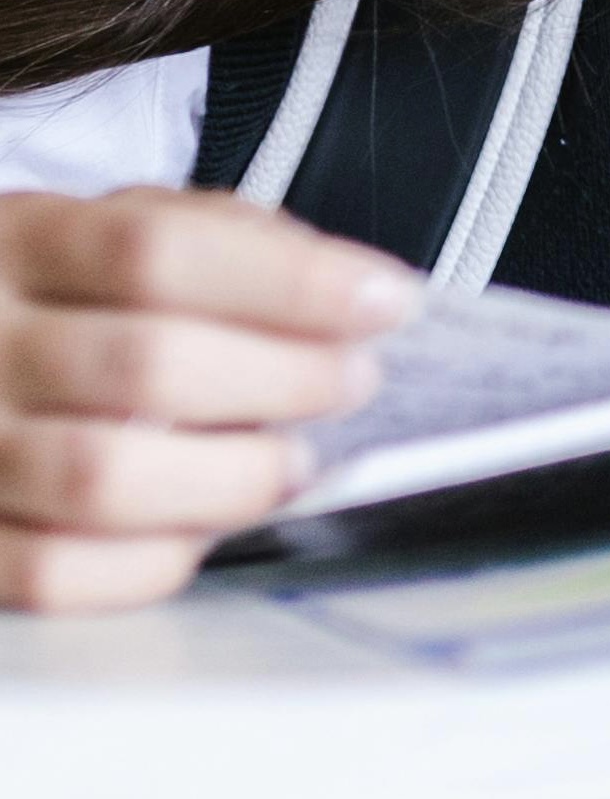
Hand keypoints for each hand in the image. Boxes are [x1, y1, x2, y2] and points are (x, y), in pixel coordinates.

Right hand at [0, 191, 416, 613]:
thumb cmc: (55, 296)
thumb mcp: (114, 224)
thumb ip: (221, 237)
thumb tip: (342, 290)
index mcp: (23, 242)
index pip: (159, 250)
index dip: (291, 281)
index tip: (384, 302)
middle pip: (146, 366)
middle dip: (286, 381)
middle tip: (350, 383)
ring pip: (103, 479)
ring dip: (234, 478)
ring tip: (293, 463)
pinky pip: (54, 574)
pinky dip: (154, 561)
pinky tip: (202, 530)